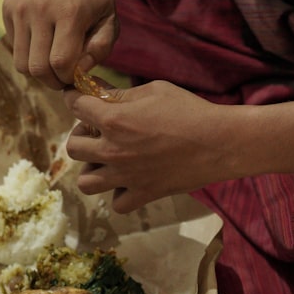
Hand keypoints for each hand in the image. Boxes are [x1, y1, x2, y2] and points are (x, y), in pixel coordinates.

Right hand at [2, 0, 118, 89]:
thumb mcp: (110, 18)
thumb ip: (101, 48)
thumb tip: (80, 72)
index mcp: (69, 13)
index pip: (60, 63)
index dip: (68, 77)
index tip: (75, 76)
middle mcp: (40, 9)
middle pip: (36, 68)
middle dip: (51, 80)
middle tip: (62, 76)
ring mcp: (20, 8)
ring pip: (21, 63)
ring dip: (37, 70)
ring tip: (51, 62)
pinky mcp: (8, 7)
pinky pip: (14, 46)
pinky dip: (28, 51)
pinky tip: (42, 39)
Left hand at [63, 80, 238, 212]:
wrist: (220, 142)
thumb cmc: (189, 110)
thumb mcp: (153, 91)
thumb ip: (120, 94)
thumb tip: (95, 89)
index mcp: (113, 120)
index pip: (75, 106)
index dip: (75, 99)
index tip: (78, 98)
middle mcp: (113, 151)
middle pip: (73, 147)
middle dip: (81, 135)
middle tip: (97, 132)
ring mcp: (126, 177)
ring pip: (85, 182)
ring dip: (92, 169)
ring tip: (107, 160)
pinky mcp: (143, 194)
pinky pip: (117, 203)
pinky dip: (119, 193)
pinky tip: (129, 180)